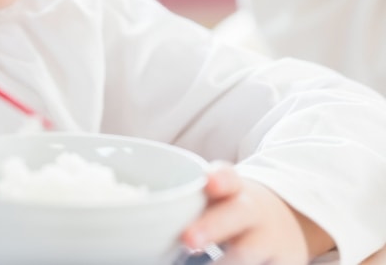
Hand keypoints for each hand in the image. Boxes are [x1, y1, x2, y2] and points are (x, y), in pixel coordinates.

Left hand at [181, 163, 333, 264]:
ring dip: (228, 261)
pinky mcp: (286, 263)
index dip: (219, 178)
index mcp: (232, 188)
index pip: (227, 177)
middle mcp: (253, 212)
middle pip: (236, 216)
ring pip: (249, 253)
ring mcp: (272, 241)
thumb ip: (189, 194)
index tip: (210, 182)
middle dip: (212, 227)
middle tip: (189, 239)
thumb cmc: (231, 203)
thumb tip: (147, 209)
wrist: (282, 217)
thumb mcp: (216, 192)